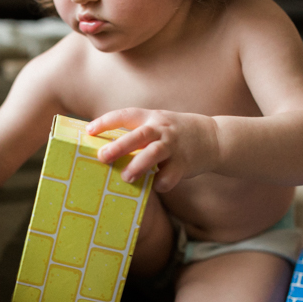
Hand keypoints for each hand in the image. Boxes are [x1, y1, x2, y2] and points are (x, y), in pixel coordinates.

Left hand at [86, 108, 219, 191]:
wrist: (213, 138)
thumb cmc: (175, 135)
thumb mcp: (158, 125)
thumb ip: (137, 134)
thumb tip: (106, 150)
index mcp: (152, 118)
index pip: (126, 115)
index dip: (106, 122)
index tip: (89, 131)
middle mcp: (162, 130)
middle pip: (139, 136)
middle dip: (120, 146)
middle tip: (102, 156)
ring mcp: (174, 147)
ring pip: (154, 154)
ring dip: (138, 166)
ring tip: (126, 177)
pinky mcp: (184, 164)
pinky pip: (169, 176)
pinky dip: (160, 183)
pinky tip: (156, 186)